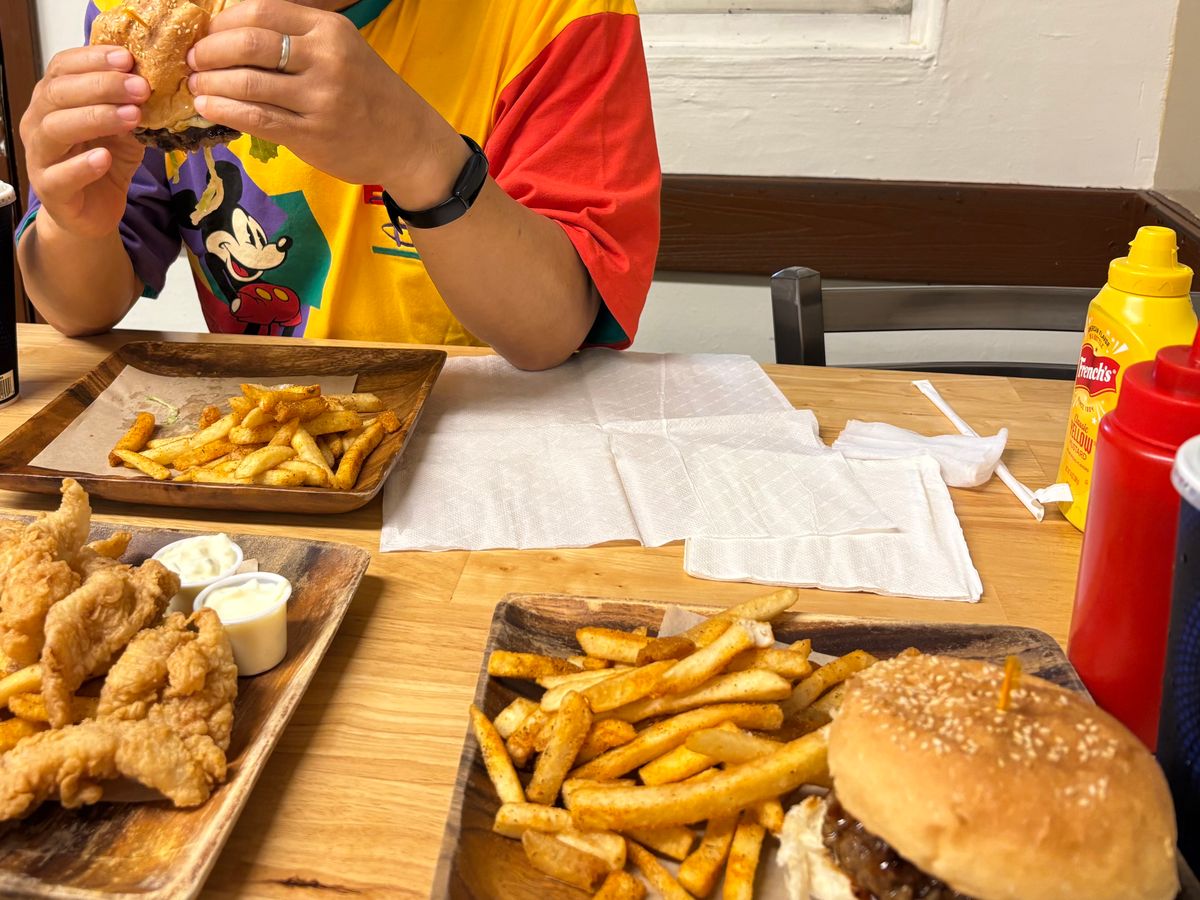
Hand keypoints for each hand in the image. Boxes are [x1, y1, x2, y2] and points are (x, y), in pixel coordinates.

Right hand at [19, 46, 148, 239]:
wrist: (93, 211)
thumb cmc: (105, 161)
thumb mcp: (124, 129)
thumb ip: (130, 106)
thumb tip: (152, 82)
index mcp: (53, 99)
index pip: (63, 67)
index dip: (93, 59)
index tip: (127, 57)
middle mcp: (39, 121)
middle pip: (59, 93)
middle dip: (102, 86)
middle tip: (140, 88)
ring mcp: (40, 155)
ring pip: (55, 129)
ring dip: (96, 118)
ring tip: (132, 116)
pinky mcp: (50, 190)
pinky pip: (60, 175)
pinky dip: (82, 165)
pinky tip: (104, 157)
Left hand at [188, 0, 468, 207]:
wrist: (407, 142)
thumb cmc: (367, 94)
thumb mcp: (342, 50)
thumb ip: (297, 37)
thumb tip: (231, 31)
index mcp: (329, 30)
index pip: (261, 12)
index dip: (223, 22)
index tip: (205, 34)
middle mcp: (326, 59)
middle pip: (248, 44)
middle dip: (209, 51)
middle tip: (193, 60)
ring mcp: (320, 99)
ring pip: (248, 83)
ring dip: (211, 82)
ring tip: (196, 85)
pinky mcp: (313, 135)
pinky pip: (257, 118)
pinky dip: (225, 110)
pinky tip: (209, 107)